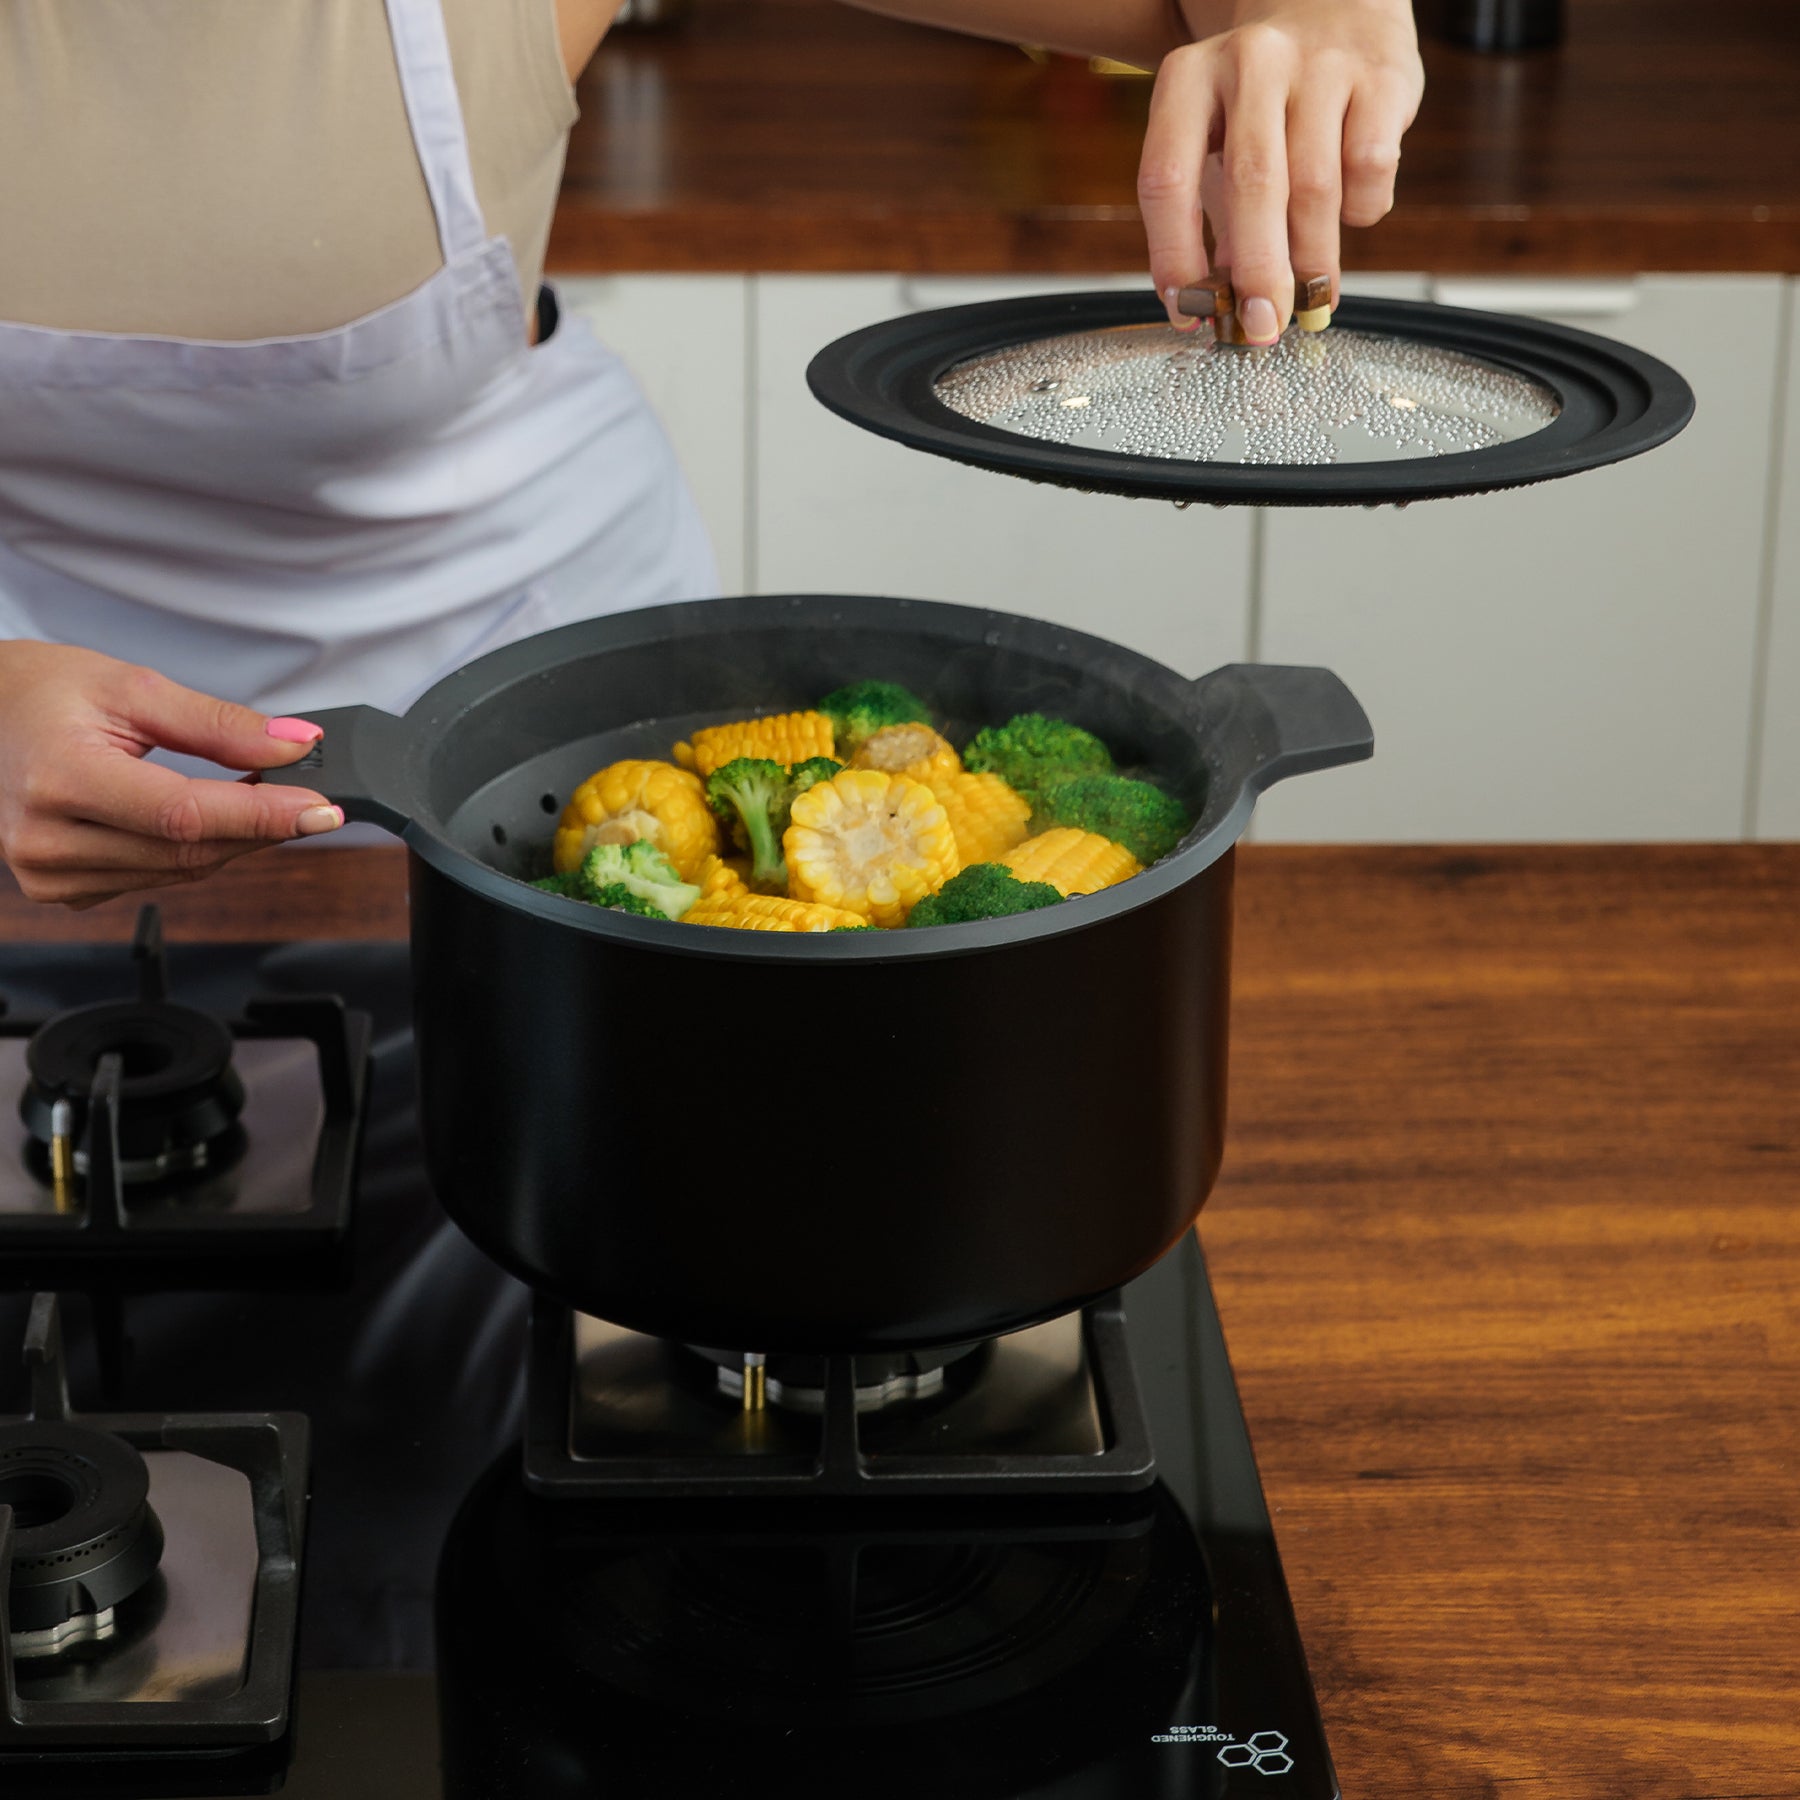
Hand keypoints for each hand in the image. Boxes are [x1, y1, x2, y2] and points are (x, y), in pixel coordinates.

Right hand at [0, 641, 342, 907]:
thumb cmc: (40, 692)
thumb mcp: (133, 687)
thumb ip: (219, 724)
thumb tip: (295, 743)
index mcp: (60, 778)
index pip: (185, 816)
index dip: (263, 815)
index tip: (322, 809)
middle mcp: (46, 838)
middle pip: (189, 852)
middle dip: (262, 828)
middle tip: (309, 799)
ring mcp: (48, 872)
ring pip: (177, 873)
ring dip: (234, 842)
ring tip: (262, 800)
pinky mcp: (59, 889)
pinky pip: (152, 878)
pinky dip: (194, 853)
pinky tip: (210, 822)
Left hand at [1140, 0, 1423, 342]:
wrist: (1337, 4)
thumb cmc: (1265, 101)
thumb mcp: (1220, 145)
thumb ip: (1216, 221)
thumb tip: (1222, 307)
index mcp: (1189, 79)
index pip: (1166, 179)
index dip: (1173, 256)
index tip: (1188, 313)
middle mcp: (1250, 62)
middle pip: (1250, 185)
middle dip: (1257, 272)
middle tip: (1261, 328)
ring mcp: (1318, 63)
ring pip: (1314, 186)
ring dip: (1312, 260)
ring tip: (1310, 300)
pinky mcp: (1382, 75)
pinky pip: (1370, 168)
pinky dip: (1361, 211)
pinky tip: (1351, 217)